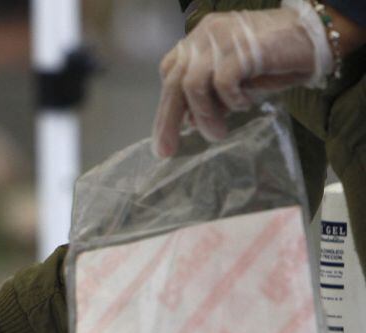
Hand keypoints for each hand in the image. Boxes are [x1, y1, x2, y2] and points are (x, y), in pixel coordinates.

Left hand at [152, 2, 331, 156]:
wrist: (313, 36)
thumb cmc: (275, 58)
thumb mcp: (236, 78)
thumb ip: (211, 94)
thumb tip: (190, 121)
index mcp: (200, 40)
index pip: (170, 72)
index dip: (166, 104)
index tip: (165, 134)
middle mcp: (205, 36)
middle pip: (175, 82)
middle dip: (168, 120)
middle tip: (168, 149)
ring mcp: (222, 39)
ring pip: (194, 85)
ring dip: (204, 116)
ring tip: (217, 133)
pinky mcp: (242, 48)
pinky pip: (223, 82)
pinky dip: (231, 100)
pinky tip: (244, 105)